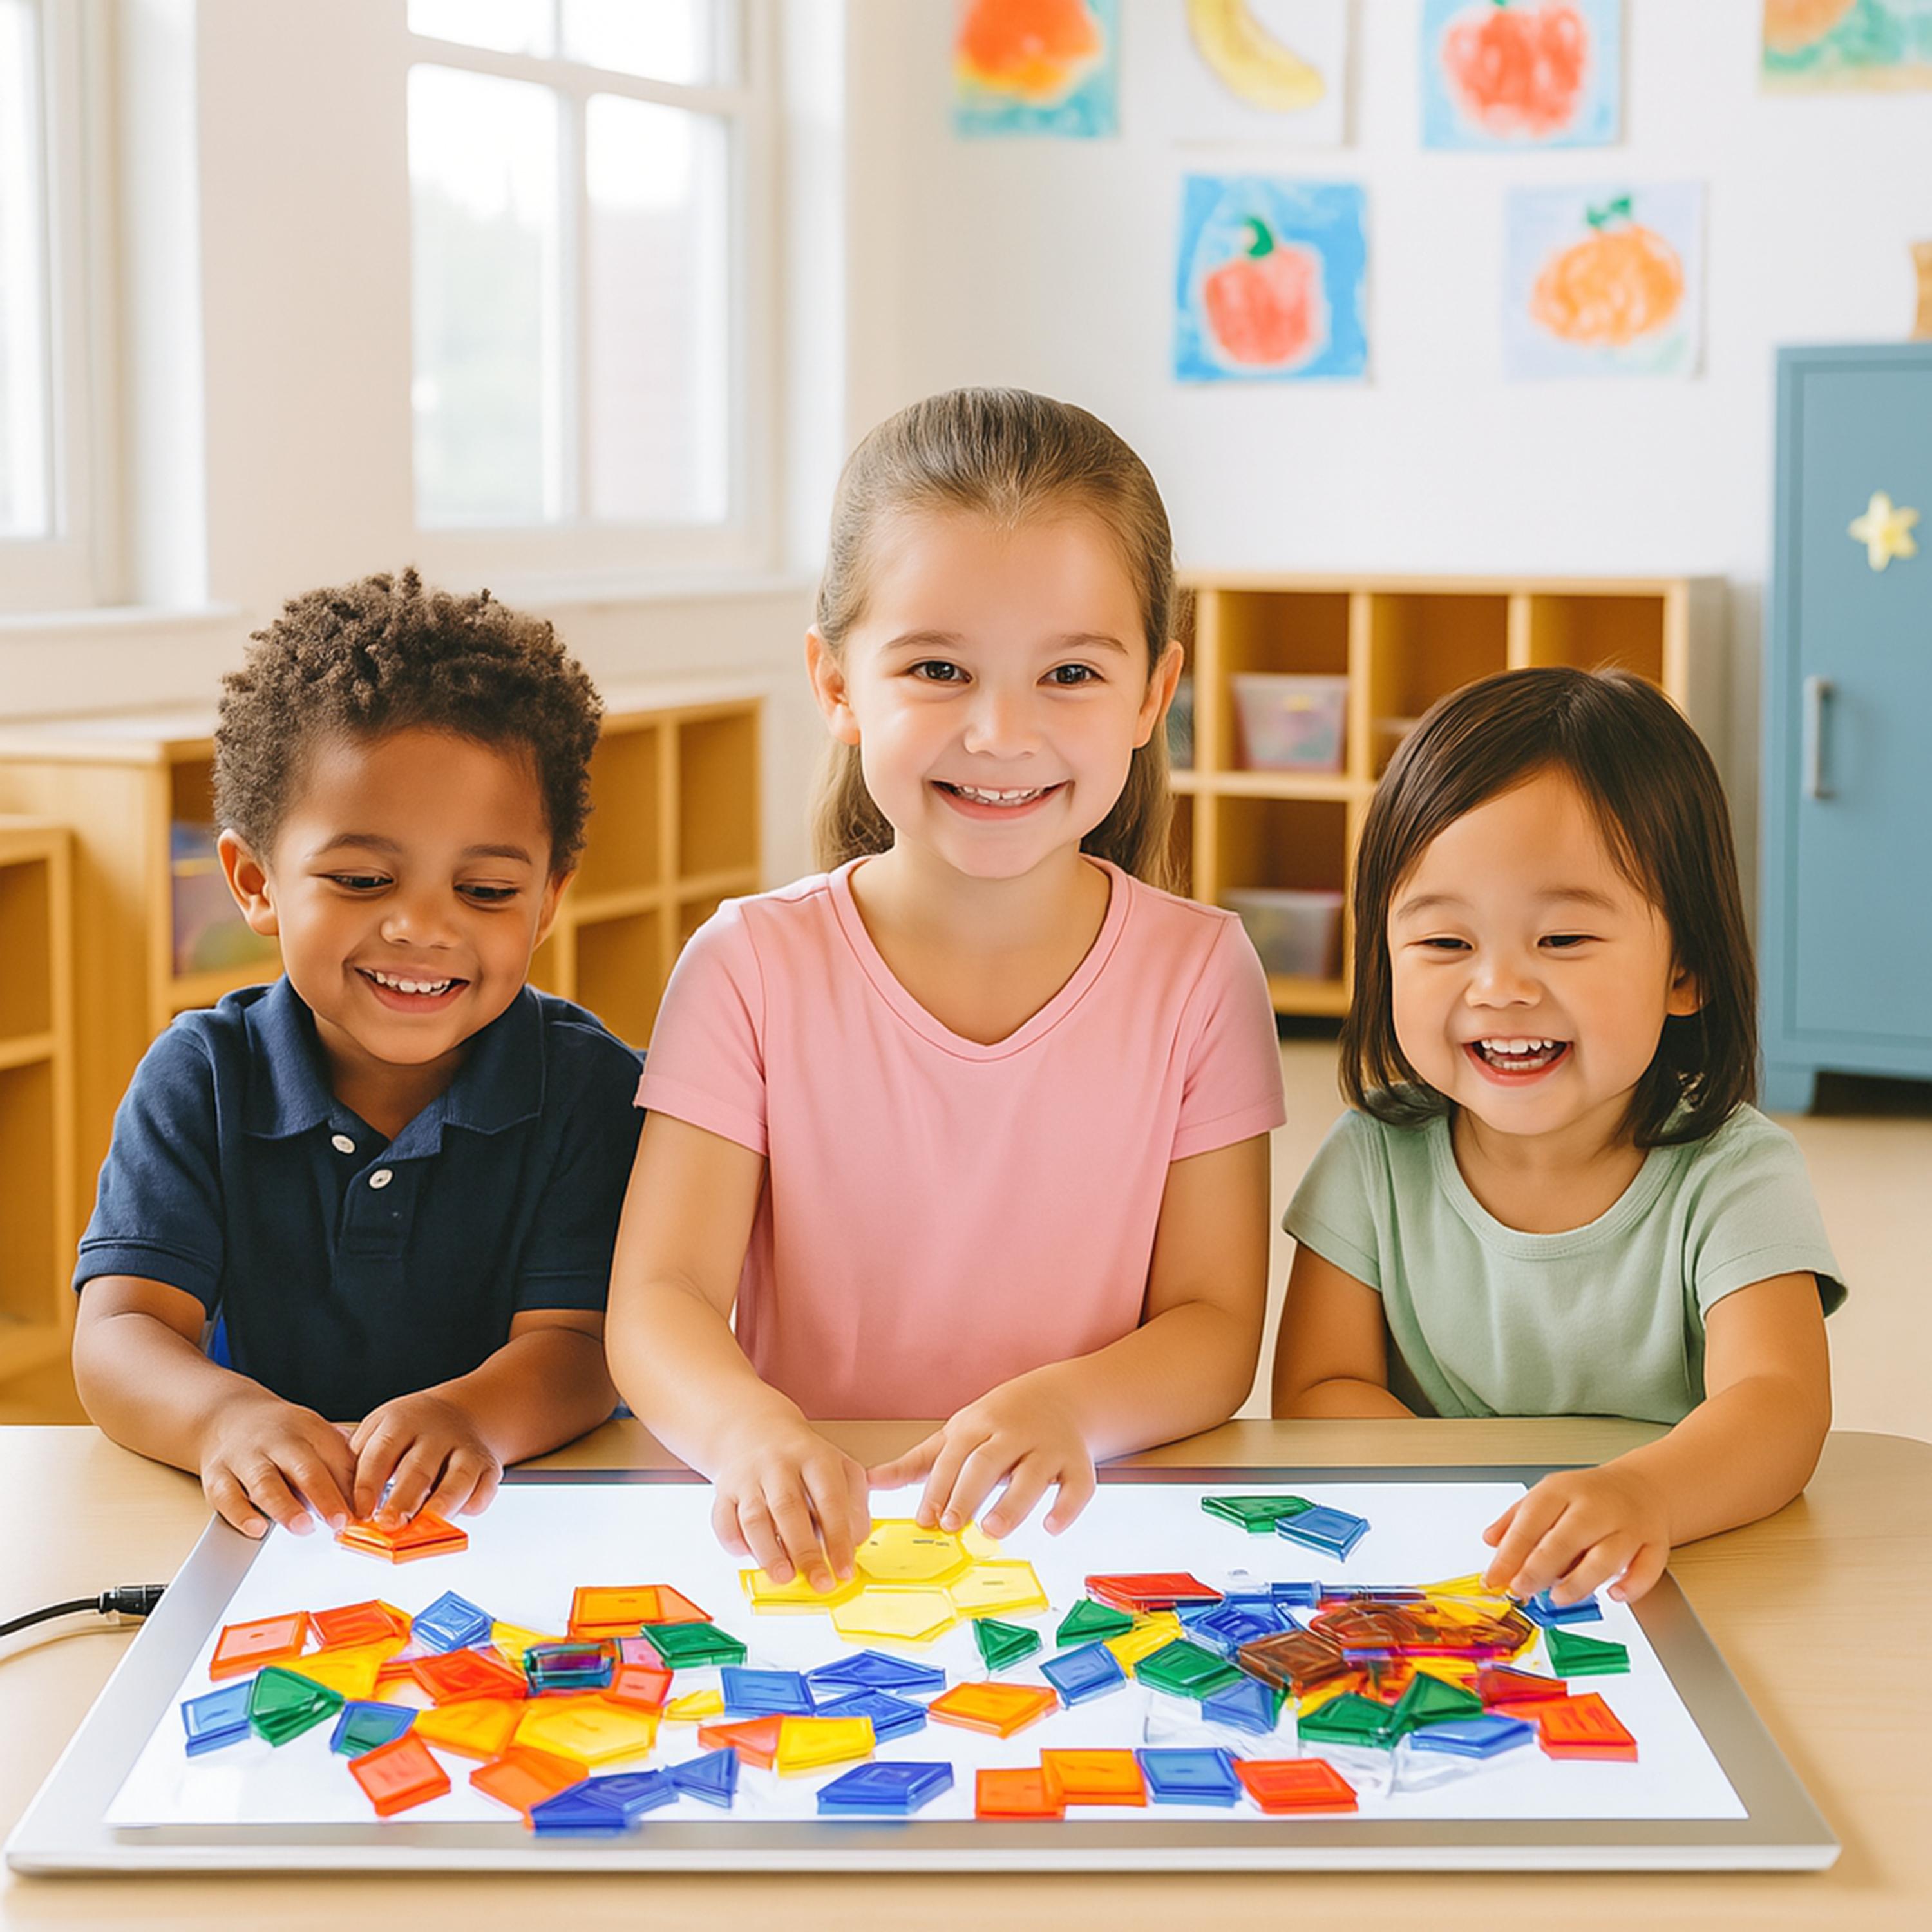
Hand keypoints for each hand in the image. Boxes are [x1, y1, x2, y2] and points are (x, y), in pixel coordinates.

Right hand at [198, 1392, 357, 1538]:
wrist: (228, 1415)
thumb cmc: (282, 1433)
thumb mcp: (316, 1435)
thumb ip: (342, 1460)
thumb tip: (374, 1491)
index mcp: (308, 1430)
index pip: (336, 1457)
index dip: (352, 1486)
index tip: (365, 1511)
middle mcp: (277, 1442)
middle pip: (304, 1469)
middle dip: (325, 1496)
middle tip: (340, 1521)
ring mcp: (246, 1458)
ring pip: (265, 1483)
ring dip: (285, 1507)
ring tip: (303, 1527)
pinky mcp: (217, 1476)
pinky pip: (227, 1496)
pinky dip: (241, 1514)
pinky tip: (257, 1529)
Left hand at [350, 1392, 500, 1526]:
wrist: (455, 1414)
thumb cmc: (407, 1434)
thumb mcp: (377, 1434)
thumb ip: (360, 1466)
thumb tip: (338, 1505)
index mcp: (400, 1422)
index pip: (381, 1453)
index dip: (368, 1484)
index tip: (359, 1512)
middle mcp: (435, 1433)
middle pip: (418, 1468)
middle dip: (403, 1499)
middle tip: (389, 1524)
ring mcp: (465, 1448)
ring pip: (457, 1477)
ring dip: (442, 1503)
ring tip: (426, 1525)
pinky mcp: (488, 1466)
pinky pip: (485, 1487)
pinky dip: (475, 1503)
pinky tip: (459, 1517)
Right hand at [711, 1417, 870, 1593]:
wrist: (755, 1430)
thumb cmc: (803, 1458)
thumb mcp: (839, 1468)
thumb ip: (854, 1503)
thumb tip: (856, 1541)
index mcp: (814, 1458)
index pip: (830, 1500)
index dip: (838, 1538)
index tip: (844, 1571)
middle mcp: (779, 1466)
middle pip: (789, 1509)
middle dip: (805, 1552)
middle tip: (818, 1582)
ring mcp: (749, 1478)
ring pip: (754, 1517)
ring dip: (768, 1552)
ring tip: (784, 1577)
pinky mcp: (724, 1491)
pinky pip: (723, 1520)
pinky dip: (734, 1542)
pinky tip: (749, 1556)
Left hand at [866, 1381, 1095, 1539]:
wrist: (1061, 1398)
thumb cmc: (999, 1423)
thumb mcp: (957, 1434)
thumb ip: (917, 1463)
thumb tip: (869, 1482)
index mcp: (980, 1424)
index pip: (955, 1455)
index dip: (940, 1486)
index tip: (926, 1519)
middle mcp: (1014, 1433)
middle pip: (988, 1461)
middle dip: (969, 1493)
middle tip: (952, 1524)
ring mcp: (1049, 1447)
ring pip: (1033, 1474)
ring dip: (1013, 1502)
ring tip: (992, 1528)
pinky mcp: (1078, 1463)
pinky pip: (1078, 1486)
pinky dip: (1067, 1507)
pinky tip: (1050, 1527)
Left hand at [1481, 1463, 1671, 1605]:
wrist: (1641, 1486)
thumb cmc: (1587, 1496)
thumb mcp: (1547, 1496)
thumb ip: (1516, 1520)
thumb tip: (1490, 1542)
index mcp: (1563, 1490)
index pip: (1531, 1520)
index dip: (1510, 1552)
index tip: (1494, 1578)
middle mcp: (1595, 1507)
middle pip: (1566, 1539)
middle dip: (1539, 1568)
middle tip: (1521, 1589)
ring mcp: (1628, 1525)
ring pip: (1605, 1557)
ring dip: (1580, 1581)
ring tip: (1558, 1597)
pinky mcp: (1654, 1544)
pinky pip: (1647, 1568)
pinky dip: (1633, 1585)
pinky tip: (1615, 1594)